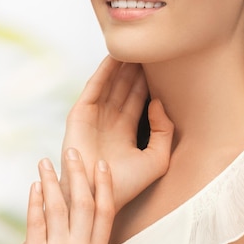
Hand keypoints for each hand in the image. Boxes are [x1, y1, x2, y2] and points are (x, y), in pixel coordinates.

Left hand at [15, 152, 113, 243]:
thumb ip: (86, 235)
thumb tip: (82, 194)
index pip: (106, 211)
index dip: (105, 185)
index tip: (101, 163)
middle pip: (82, 204)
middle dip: (77, 174)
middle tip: (71, 151)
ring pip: (57, 208)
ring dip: (51, 181)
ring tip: (45, 161)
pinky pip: (35, 224)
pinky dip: (35, 202)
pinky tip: (34, 186)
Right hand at [61, 56, 173, 211]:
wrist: (96, 197)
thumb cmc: (126, 186)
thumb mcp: (157, 159)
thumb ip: (164, 131)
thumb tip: (158, 102)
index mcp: (125, 132)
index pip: (138, 99)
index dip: (147, 81)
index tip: (160, 62)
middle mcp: (109, 121)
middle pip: (124, 87)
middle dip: (135, 68)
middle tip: (147, 46)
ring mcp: (94, 117)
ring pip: (110, 84)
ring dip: (120, 66)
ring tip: (132, 46)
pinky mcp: (80, 115)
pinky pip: (93, 88)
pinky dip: (103, 72)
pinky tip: (113, 58)